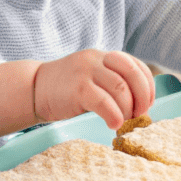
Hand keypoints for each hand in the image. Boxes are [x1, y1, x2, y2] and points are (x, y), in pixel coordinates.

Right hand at [33, 50, 155, 130]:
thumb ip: (113, 82)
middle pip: (133, 73)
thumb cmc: (67, 89)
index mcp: (105, 56)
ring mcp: (87, 71)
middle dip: (142, 97)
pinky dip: (114, 115)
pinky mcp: (78, 88)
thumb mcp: (92, 77)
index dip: (147, 86)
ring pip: (120, 88)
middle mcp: (98, 59)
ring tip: (124, 121)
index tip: (147, 104)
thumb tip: (140, 105)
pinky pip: (104, 102)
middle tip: (140, 114)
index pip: (136, 65)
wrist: (33, 88)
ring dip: (128, 109)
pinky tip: (114, 124)